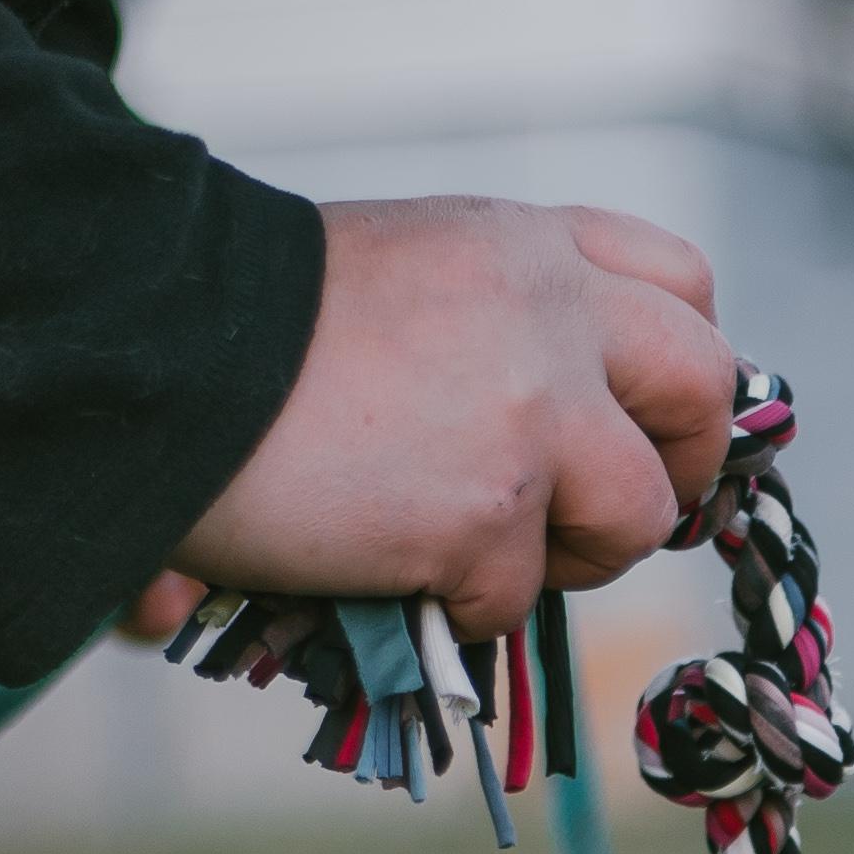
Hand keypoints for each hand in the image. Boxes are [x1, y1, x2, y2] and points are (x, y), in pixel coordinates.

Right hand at [172, 197, 737, 638]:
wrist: (152, 356)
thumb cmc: (252, 329)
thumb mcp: (405, 272)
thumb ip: (500, 323)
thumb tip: (573, 426)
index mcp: (526, 246)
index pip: (681, 288)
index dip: (680, 370)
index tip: (649, 423)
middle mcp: (549, 314)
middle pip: (702, 388)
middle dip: (680, 467)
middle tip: (611, 513)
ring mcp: (530, 415)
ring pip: (641, 513)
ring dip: (576, 555)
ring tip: (487, 554)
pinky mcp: (487, 514)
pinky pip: (520, 596)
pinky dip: (465, 608)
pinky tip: (394, 572)